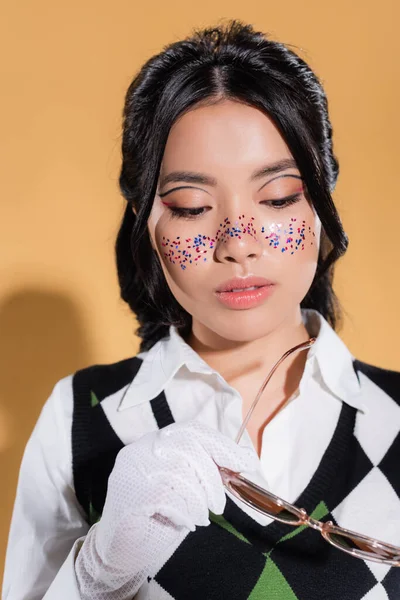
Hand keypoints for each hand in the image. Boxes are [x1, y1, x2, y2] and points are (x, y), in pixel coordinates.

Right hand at [75, 421, 257, 598]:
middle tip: (218, 505)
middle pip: (188, 446)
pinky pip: (167, 496)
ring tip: (196, 517)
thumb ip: (206, 469)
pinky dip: (183, 513)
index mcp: (156, 442)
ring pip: (179, 472)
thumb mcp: (187, 487)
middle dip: (211, 477)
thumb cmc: (159, 517)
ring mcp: (131, 469)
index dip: (220, 445)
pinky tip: (183, 523)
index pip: (191, 429)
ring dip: (197, 501)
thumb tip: (242, 460)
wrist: (122, 551)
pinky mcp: (128, 494)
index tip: (244, 462)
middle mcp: (141, 449)